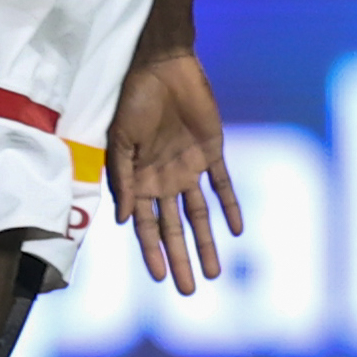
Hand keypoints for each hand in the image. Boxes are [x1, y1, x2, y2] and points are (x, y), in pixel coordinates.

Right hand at [107, 49, 243, 293]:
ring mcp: (188, 167)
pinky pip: (224, 185)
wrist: (161, 65)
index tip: (162, 278)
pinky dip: (230, 206)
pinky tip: (236, 230)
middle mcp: (163, 179)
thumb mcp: (120, 139)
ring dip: (207, 242)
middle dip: (181, 259)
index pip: (146, 225)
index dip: (153, 252)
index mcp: (138, 178)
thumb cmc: (132, 98)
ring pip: (199, 215)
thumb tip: (124, 219)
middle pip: (174, 228)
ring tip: (215, 273)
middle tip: (189, 291)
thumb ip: (122, 178)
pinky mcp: (212, 151)